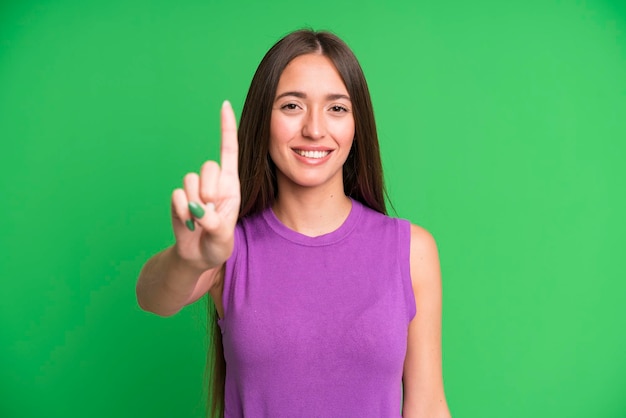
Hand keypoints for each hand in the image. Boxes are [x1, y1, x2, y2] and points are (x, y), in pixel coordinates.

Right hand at [170, 101, 240, 269]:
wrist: (197, 256)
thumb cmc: (218, 244)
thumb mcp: (223, 238)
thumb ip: (215, 224)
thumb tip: (199, 210)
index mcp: (231, 185)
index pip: (229, 151)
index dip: (227, 128)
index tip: (225, 105)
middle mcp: (213, 183)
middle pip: (208, 166)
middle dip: (209, 189)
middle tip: (211, 210)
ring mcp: (194, 190)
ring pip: (190, 181)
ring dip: (195, 204)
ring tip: (200, 221)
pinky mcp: (178, 198)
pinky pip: (176, 195)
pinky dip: (182, 211)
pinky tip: (188, 222)